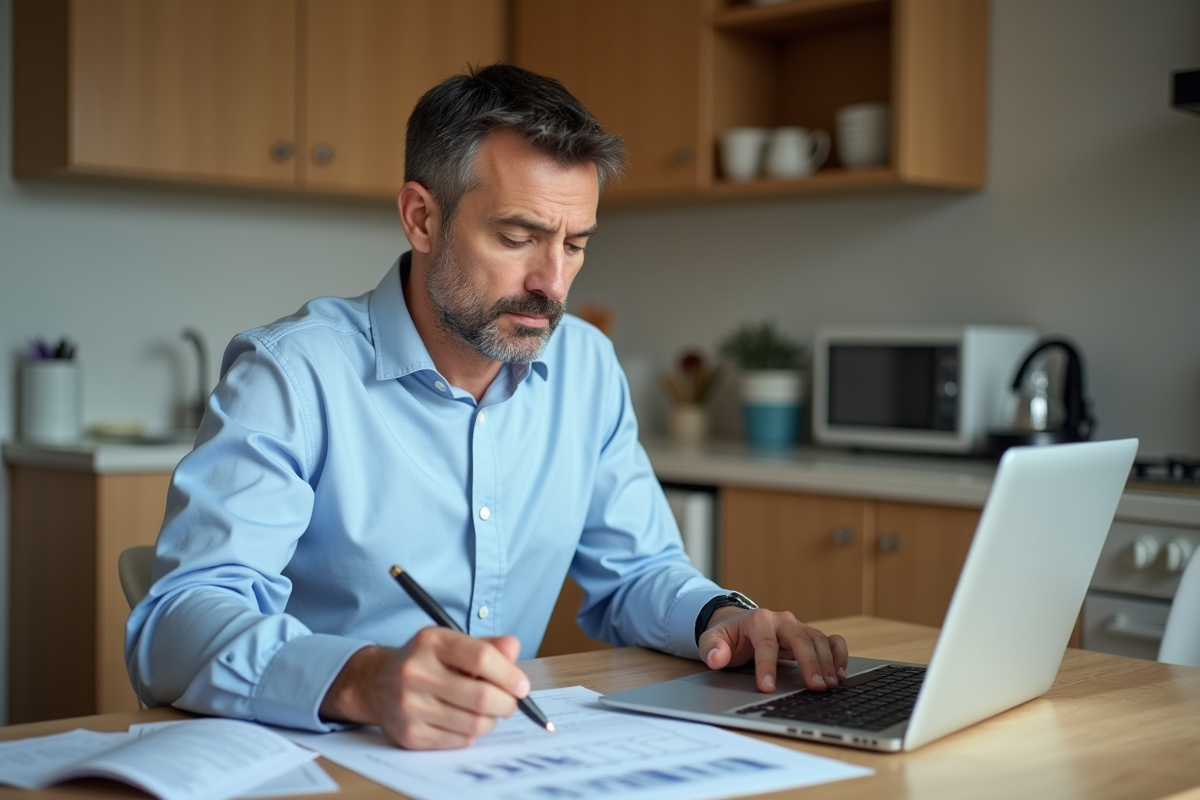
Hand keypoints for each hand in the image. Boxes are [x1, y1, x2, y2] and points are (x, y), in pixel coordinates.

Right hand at [319, 627, 529, 748]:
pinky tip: (462, 720)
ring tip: (486, 710)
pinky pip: (460, 741)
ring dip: (491, 720)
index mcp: (431, 642)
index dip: (509, 674)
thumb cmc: (425, 661)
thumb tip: (514, 649)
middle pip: (481, 696)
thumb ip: (487, 646)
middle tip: (511, 703)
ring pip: (474, 723)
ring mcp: (410, 705)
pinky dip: (471, 733)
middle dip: (507, 703)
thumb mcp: (452, 642)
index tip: (522, 686)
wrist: (374, 683)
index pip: (481, 658)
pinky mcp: (409, 734)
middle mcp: (416, 672)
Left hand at [698, 607, 847, 692]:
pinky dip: (838, 653)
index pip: (765, 643)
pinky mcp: (808, 635)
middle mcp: (781, 620)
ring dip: (826, 662)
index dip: (767, 666)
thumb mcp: (711, 640)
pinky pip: (829, 640)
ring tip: (829, 685)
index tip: (767, 688)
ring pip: (817, 639)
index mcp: (758, 620)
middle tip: (815, 687)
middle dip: (809, 663)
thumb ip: (712, 648)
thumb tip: (716, 658)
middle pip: (799, 639)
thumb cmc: (728, 636)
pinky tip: (840, 673)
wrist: (738, 625)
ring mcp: (798, 627)